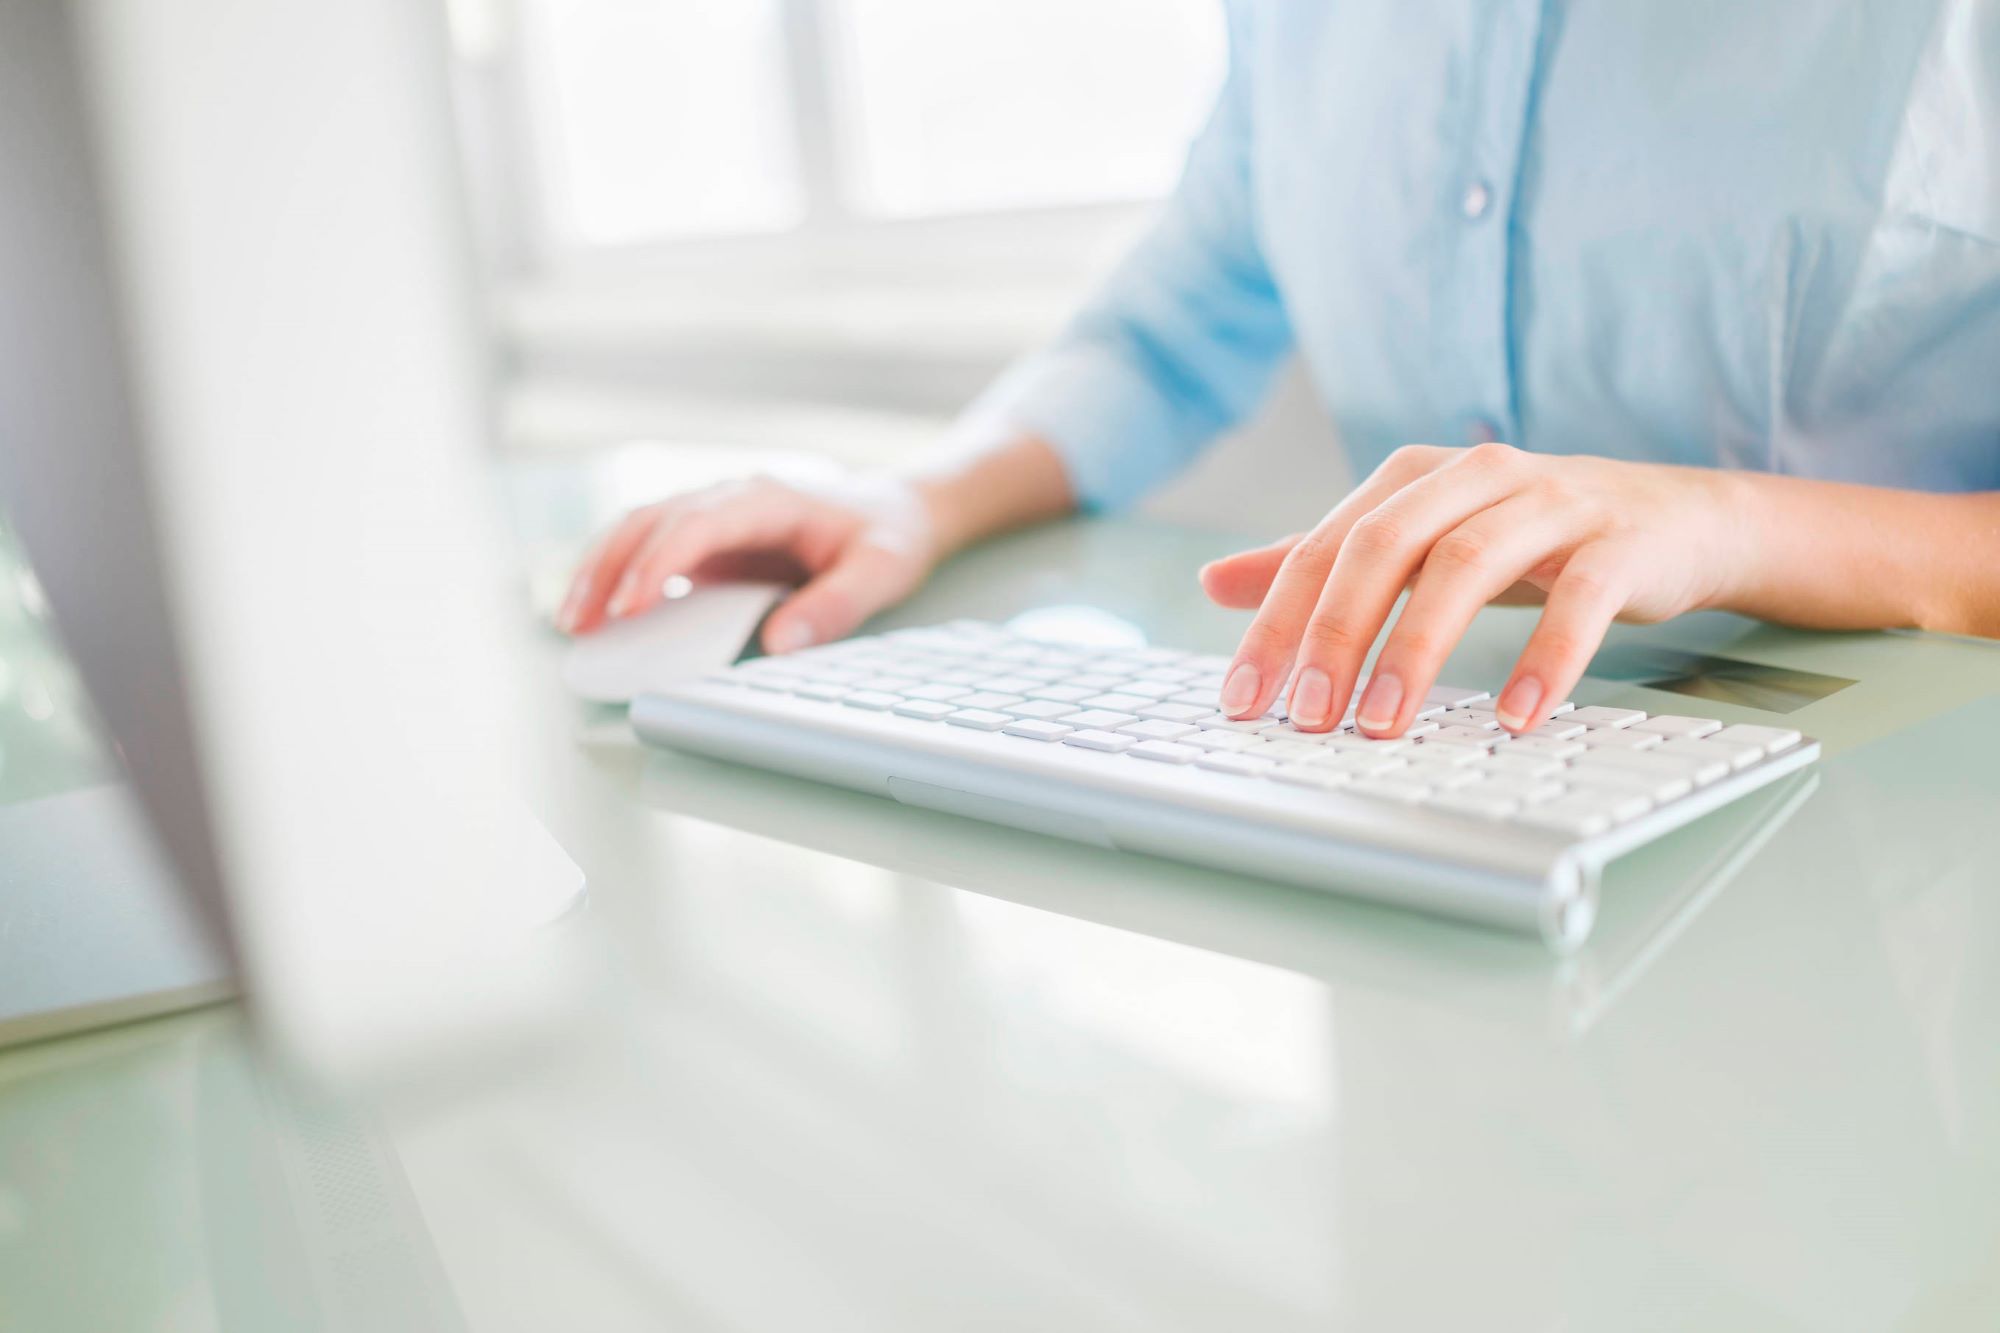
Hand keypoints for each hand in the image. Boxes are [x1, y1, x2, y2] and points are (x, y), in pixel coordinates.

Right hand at [556, 474, 935, 652]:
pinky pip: (653, 551)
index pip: (697, 524)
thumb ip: (836, 607)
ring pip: (640, 530)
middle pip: (650, 520)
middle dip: (607, 569)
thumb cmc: (887, 536)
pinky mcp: (710, 541)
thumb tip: (780, 644)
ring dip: (601, 571)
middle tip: (578, 622)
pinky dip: (620, 578)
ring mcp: (716, 517)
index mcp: (769, 498)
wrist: (896, 511)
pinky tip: (600, 616)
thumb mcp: (882, 572)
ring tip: (572, 622)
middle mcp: (732, 498)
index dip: (658, 564)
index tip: (629, 607)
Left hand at [1199, 443, 1748, 737]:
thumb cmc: (1528, 539)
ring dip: (1416, 652)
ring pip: (1466, 566)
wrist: (1678, 520)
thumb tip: (1213, 581)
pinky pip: (1577, 599)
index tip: (1245, 699)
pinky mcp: (1620, 541)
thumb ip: (1323, 561)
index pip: (1323, 549)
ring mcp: (1552, 503)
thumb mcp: (1419, 542)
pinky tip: (1512, 716)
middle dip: (1335, 636)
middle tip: (1307, 718)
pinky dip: (1543, 659)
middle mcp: (1476, 477)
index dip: (1277, 623)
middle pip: (1383, 548)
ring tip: (1382, 725)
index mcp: (1413, 479)